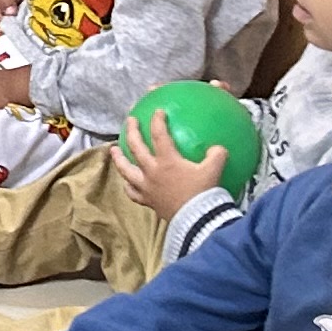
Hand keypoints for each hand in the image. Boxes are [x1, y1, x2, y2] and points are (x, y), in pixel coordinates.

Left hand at [115, 112, 232, 216]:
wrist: (196, 220)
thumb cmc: (204, 194)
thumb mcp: (214, 170)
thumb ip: (217, 155)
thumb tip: (217, 148)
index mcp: (167, 161)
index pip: (159, 135)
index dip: (157, 121)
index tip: (157, 111)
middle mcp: (152, 171)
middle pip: (136, 147)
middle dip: (131, 131)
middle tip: (129, 120)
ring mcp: (146, 187)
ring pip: (126, 170)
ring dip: (119, 158)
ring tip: (113, 150)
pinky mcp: (147, 201)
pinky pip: (132, 193)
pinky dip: (128, 186)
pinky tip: (128, 182)